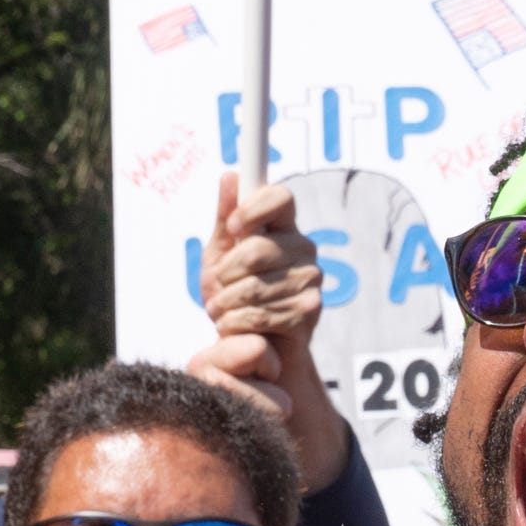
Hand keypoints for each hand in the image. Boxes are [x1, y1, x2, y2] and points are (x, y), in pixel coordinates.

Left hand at [193, 172, 350, 490]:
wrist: (249, 350)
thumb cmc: (233, 297)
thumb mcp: (219, 255)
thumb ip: (223, 218)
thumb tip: (230, 175)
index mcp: (283, 228)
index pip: (280, 197)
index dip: (253, 210)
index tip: (232, 230)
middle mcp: (303, 249)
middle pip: (258, 247)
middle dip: (225, 273)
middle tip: (215, 288)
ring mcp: (311, 280)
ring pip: (256, 284)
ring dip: (227, 303)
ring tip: (221, 312)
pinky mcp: (309, 312)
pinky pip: (263, 312)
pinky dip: (237, 324)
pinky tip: (233, 328)